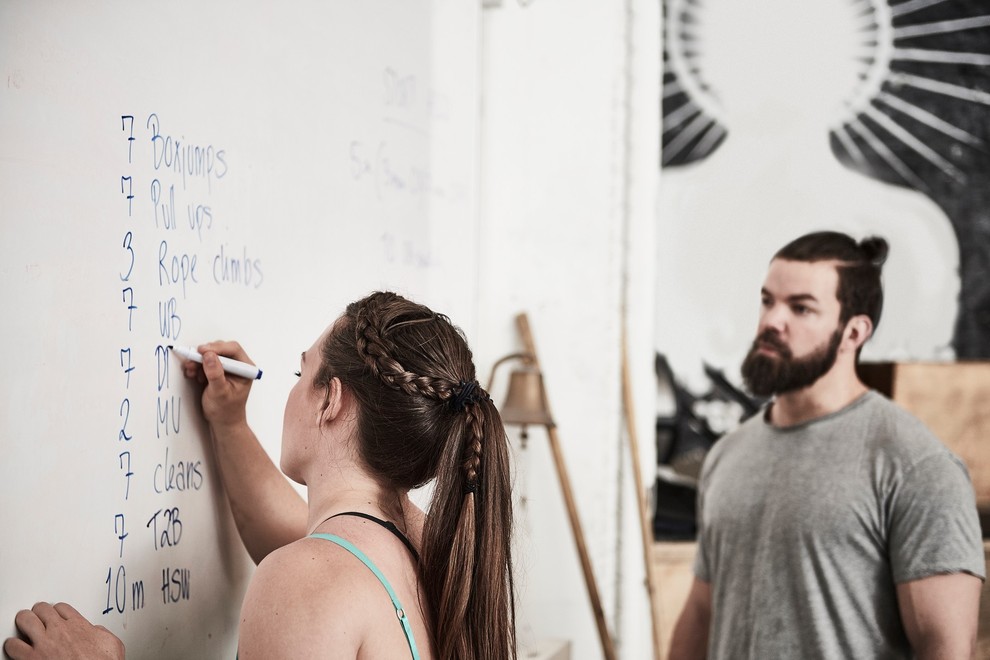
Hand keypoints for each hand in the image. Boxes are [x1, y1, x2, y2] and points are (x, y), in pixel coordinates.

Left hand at [4, 602, 123, 659]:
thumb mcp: (112, 644)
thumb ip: (101, 633)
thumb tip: (96, 631)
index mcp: (79, 626)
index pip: (61, 607)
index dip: (56, 610)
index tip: (54, 615)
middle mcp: (59, 630)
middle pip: (41, 609)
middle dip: (38, 612)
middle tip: (37, 618)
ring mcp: (43, 643)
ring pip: (25, 619)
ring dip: (24, 622)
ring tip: (24, 627)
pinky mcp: (31, 658)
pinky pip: (13, 645)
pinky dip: (12, 645)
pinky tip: (15, 647)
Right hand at [179, 340, 254, 429]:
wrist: (222, 422)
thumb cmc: (226, 410)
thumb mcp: (220, 392)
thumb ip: (215, 373)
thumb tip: (209, 355)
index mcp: (245, 369)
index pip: (233, 349)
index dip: (217, 348)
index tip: (202, 351)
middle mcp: (238, 366)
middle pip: (221, 349)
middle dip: (205, 354)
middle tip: (192, 360)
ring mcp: (227, 368)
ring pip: (211, 355)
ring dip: (198, 360)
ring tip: (190, 370)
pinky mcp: (217, 371)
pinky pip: (205, 362)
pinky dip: (197, 366)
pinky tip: (192, 373)